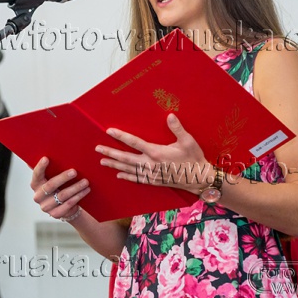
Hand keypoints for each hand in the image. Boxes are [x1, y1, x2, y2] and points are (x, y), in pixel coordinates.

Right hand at [30, 157, 89, 219]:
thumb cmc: (59, 186)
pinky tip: (85, 190)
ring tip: (85, 181)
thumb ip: (51, 168)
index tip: (46, 158)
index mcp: (35, 184)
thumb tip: (49, 150)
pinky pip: (68, 204)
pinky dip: (78, 197)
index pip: (36, 174)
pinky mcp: (55, 214)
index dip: (40, 167)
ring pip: (62, 195)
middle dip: (63, 177)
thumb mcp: (53, 177)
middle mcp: (38, 196)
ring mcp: (46, 207)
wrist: (65, 206)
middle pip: (51, 185)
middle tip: (74, 171)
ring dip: (75, 187)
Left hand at [96, 113, 213, 193]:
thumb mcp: (188, 141)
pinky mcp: (154, 181)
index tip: (109, 131)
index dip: (121, 136)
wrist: (200, 179)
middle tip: (97, 149)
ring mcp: (151, 174)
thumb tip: (169, 115)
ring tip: (102, 161)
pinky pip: (137, 179)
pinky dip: (126, 177)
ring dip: (114, 164)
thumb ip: (177, 128)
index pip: (134, 142)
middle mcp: (151, 164)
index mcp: (156, 152)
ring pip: (128, 169)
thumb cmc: (194, 159)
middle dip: (110, 152)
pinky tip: (118, 175)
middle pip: (126, 157)